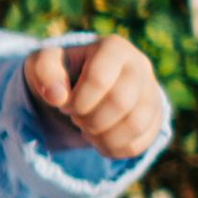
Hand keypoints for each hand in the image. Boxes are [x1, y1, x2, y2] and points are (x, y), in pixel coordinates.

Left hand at [24, 33, 164, 160]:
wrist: (80, 85)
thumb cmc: (61, 72)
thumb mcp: (42, 64)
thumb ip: (44, 71)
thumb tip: (56, 96)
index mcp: (113, 48)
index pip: (100, 80)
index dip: (77, 100)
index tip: (65, 104)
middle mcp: (139, 65)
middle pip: (122, 102)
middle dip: (91, 119)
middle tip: (76, 118)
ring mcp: (151, 92)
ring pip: (136, 125)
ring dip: (103, 137)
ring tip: (88, 129)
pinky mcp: (154, 117)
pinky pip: (142, 143)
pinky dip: (114, 149)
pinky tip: (99, 140)